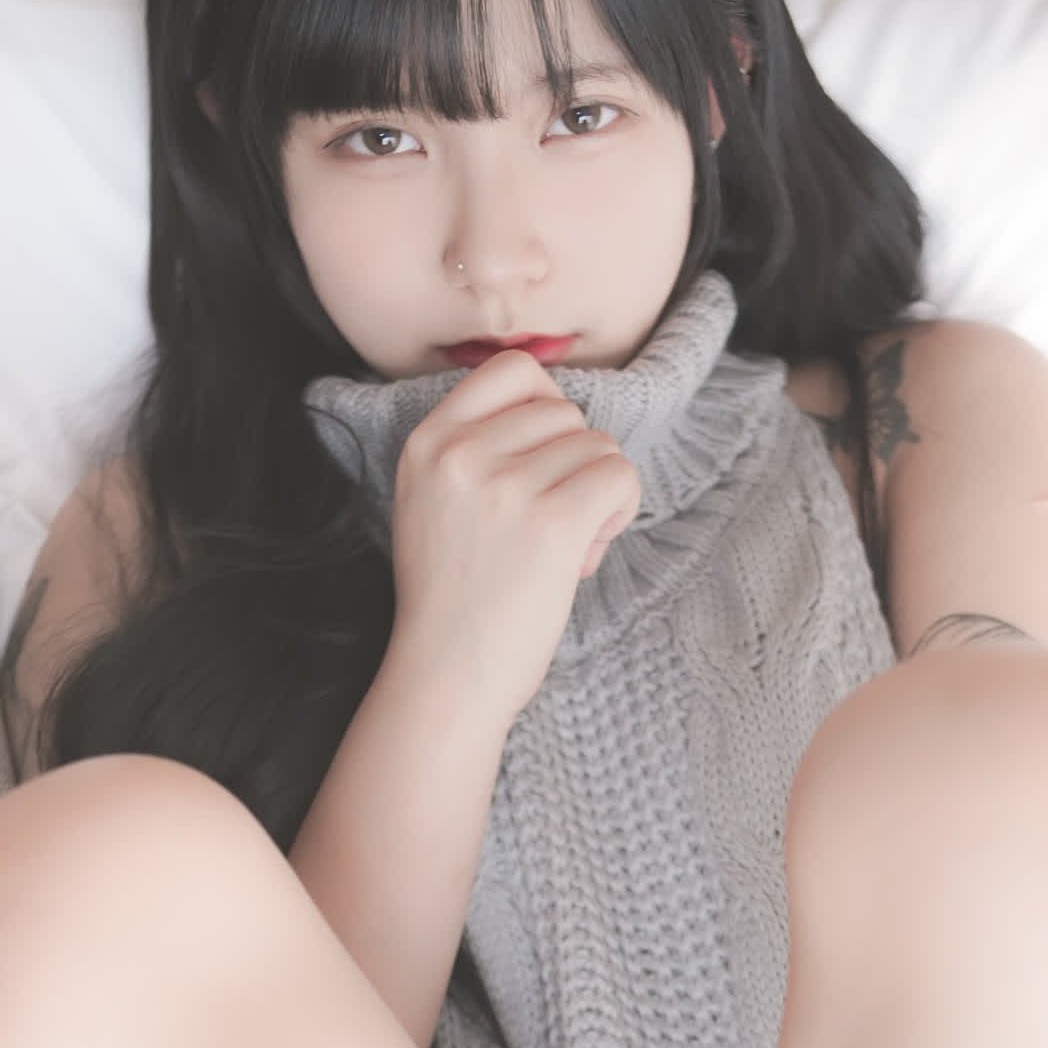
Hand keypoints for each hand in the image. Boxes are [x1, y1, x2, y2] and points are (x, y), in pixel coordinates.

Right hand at [387, 346, 640, 725]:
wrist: (446, 678)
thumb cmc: (451, 602)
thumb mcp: (434, 504)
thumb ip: (475, 451)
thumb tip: (560, 416)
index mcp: (427, 441)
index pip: (514, 370)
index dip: (546, 409)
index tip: (541, 460)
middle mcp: (462, 453)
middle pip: (566, 411)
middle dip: (573, 464)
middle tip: (549, 527)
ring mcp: (506, 485)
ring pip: (599, 445)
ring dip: (598, 494)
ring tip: (563, 548)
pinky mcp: (551, 522)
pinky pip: (620, 477)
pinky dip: (618, 513)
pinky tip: (584, 553)